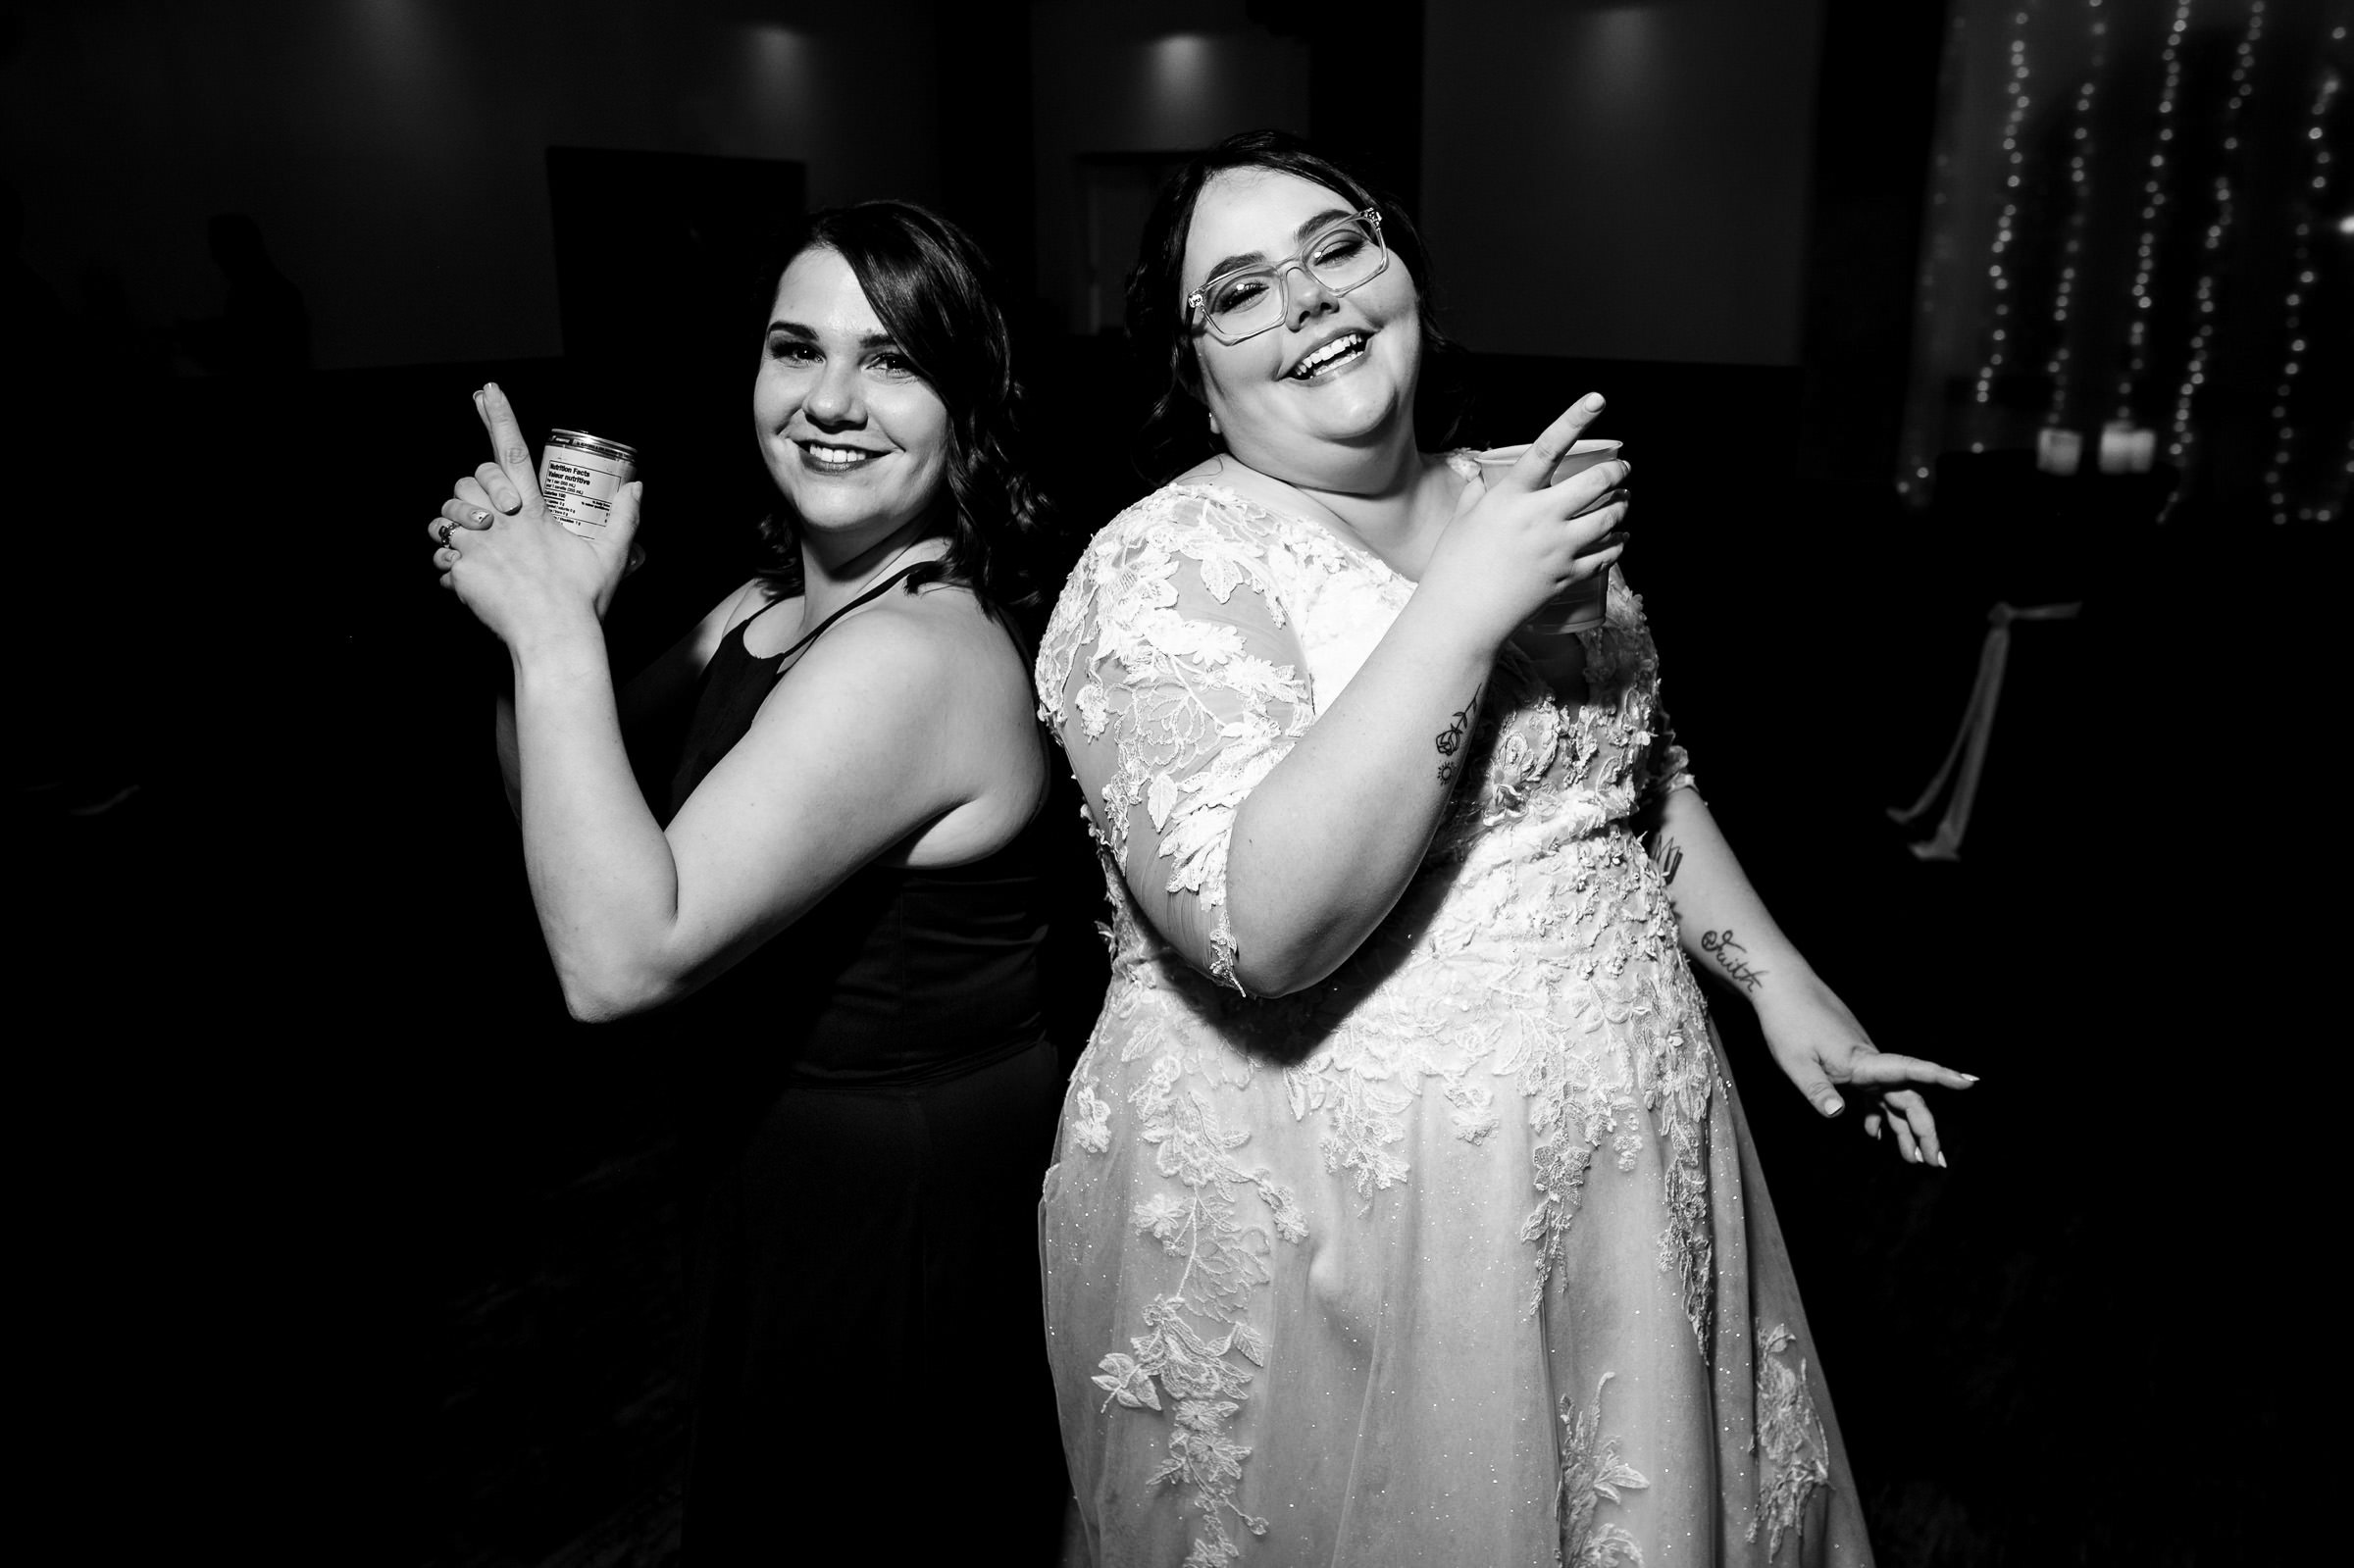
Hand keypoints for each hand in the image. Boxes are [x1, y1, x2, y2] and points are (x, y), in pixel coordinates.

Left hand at [425, 384, 642, 638]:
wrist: (553, 636)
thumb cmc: (581, 599)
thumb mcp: (611, 555)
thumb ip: (624, 518)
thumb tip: (637, 488)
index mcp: (534, 511)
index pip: (512, 452)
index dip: (499, 417)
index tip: (486, 391)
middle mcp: (502, 521)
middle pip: (471, 480)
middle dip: (472, 489)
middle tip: (486, 513)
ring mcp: (478, 544)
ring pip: (448, 514)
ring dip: (455, 524)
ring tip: (472, 542)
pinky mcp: (462, 568)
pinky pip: (442, 554)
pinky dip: (450, 562)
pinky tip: (467, 576)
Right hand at [1417, 392, 1630, 649]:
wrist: (1461, 617)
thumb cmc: (1454, 566)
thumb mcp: (1462, 519)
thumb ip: (1477, 490)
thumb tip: (1481, 473)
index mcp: (1511, 497)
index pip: (1547, 447)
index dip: (1574, 418)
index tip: (1597, 399)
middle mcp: (1539, 518)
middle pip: (1597, 484)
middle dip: (1617, 472)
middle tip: (1621, 469)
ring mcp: (1557, 549)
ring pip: (1609, 518)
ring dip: (1623, 505)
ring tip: (1623, 501)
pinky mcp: (1567, 576)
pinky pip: (1606, 555)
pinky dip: (1617, 543)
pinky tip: (1620, 538)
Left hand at [1755, 975, 1976, 1166]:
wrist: (1781, 987)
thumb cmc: (1787, 1021)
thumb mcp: (1795, 1060)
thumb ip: (1817, 1089)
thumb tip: (1838, 1114)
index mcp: (1861, 1061)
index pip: (1908, 1070)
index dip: (1940, 1077)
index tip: (1970, 1082)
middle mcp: (1869, 1062)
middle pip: (1907, 1097)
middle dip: (1925, 1129)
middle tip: (1936, 1162)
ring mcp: (1861, 1063)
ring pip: (1892, 1098)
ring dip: (1904, 1127)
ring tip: (1915, 1158)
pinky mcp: (1850, 1064)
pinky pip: (1873, 1093)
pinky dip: (1878, 1114)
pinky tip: (1876, 1133)